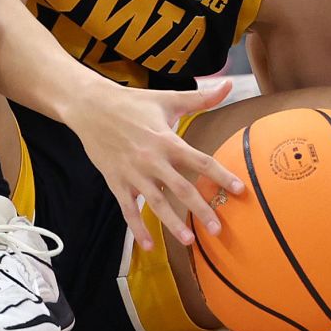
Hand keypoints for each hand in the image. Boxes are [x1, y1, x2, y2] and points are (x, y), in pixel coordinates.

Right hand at [68, 75, 243, 249]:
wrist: (90, 107)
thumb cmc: (133, 103)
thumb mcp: (168, 99)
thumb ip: (201, 98)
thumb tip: (229, 84)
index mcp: (167, 140)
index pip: (200, 161)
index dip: (220, 175)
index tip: (239, 190)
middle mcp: (151, 160)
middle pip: (180, 188)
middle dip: (200, 209)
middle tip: (218, 229)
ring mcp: (132, 173)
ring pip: (155, 203)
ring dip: (172, 223)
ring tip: (188, 241)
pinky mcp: (115, 182)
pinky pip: (127, 210)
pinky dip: (136, 229)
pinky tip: (148, 246)